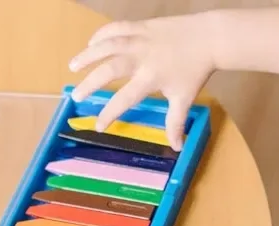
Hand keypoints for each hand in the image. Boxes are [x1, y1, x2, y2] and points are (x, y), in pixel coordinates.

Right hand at [69, 15, 215, 149]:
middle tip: (76, 96)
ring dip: (87, 55)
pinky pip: (115, 28)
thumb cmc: (194, 71)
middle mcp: (140, 57)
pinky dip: (101, 35)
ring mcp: (138, 39)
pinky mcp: (139, 25)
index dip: (110, 113)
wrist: (206, 38)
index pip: (124, 98)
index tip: (99, 126)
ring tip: (72, 66)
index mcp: (150, 78)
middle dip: (90, 83)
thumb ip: (175, 122)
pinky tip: (91, 43)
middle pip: (108, 70)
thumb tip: (176, 147)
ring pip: (106, 45)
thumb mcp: (184, 99)